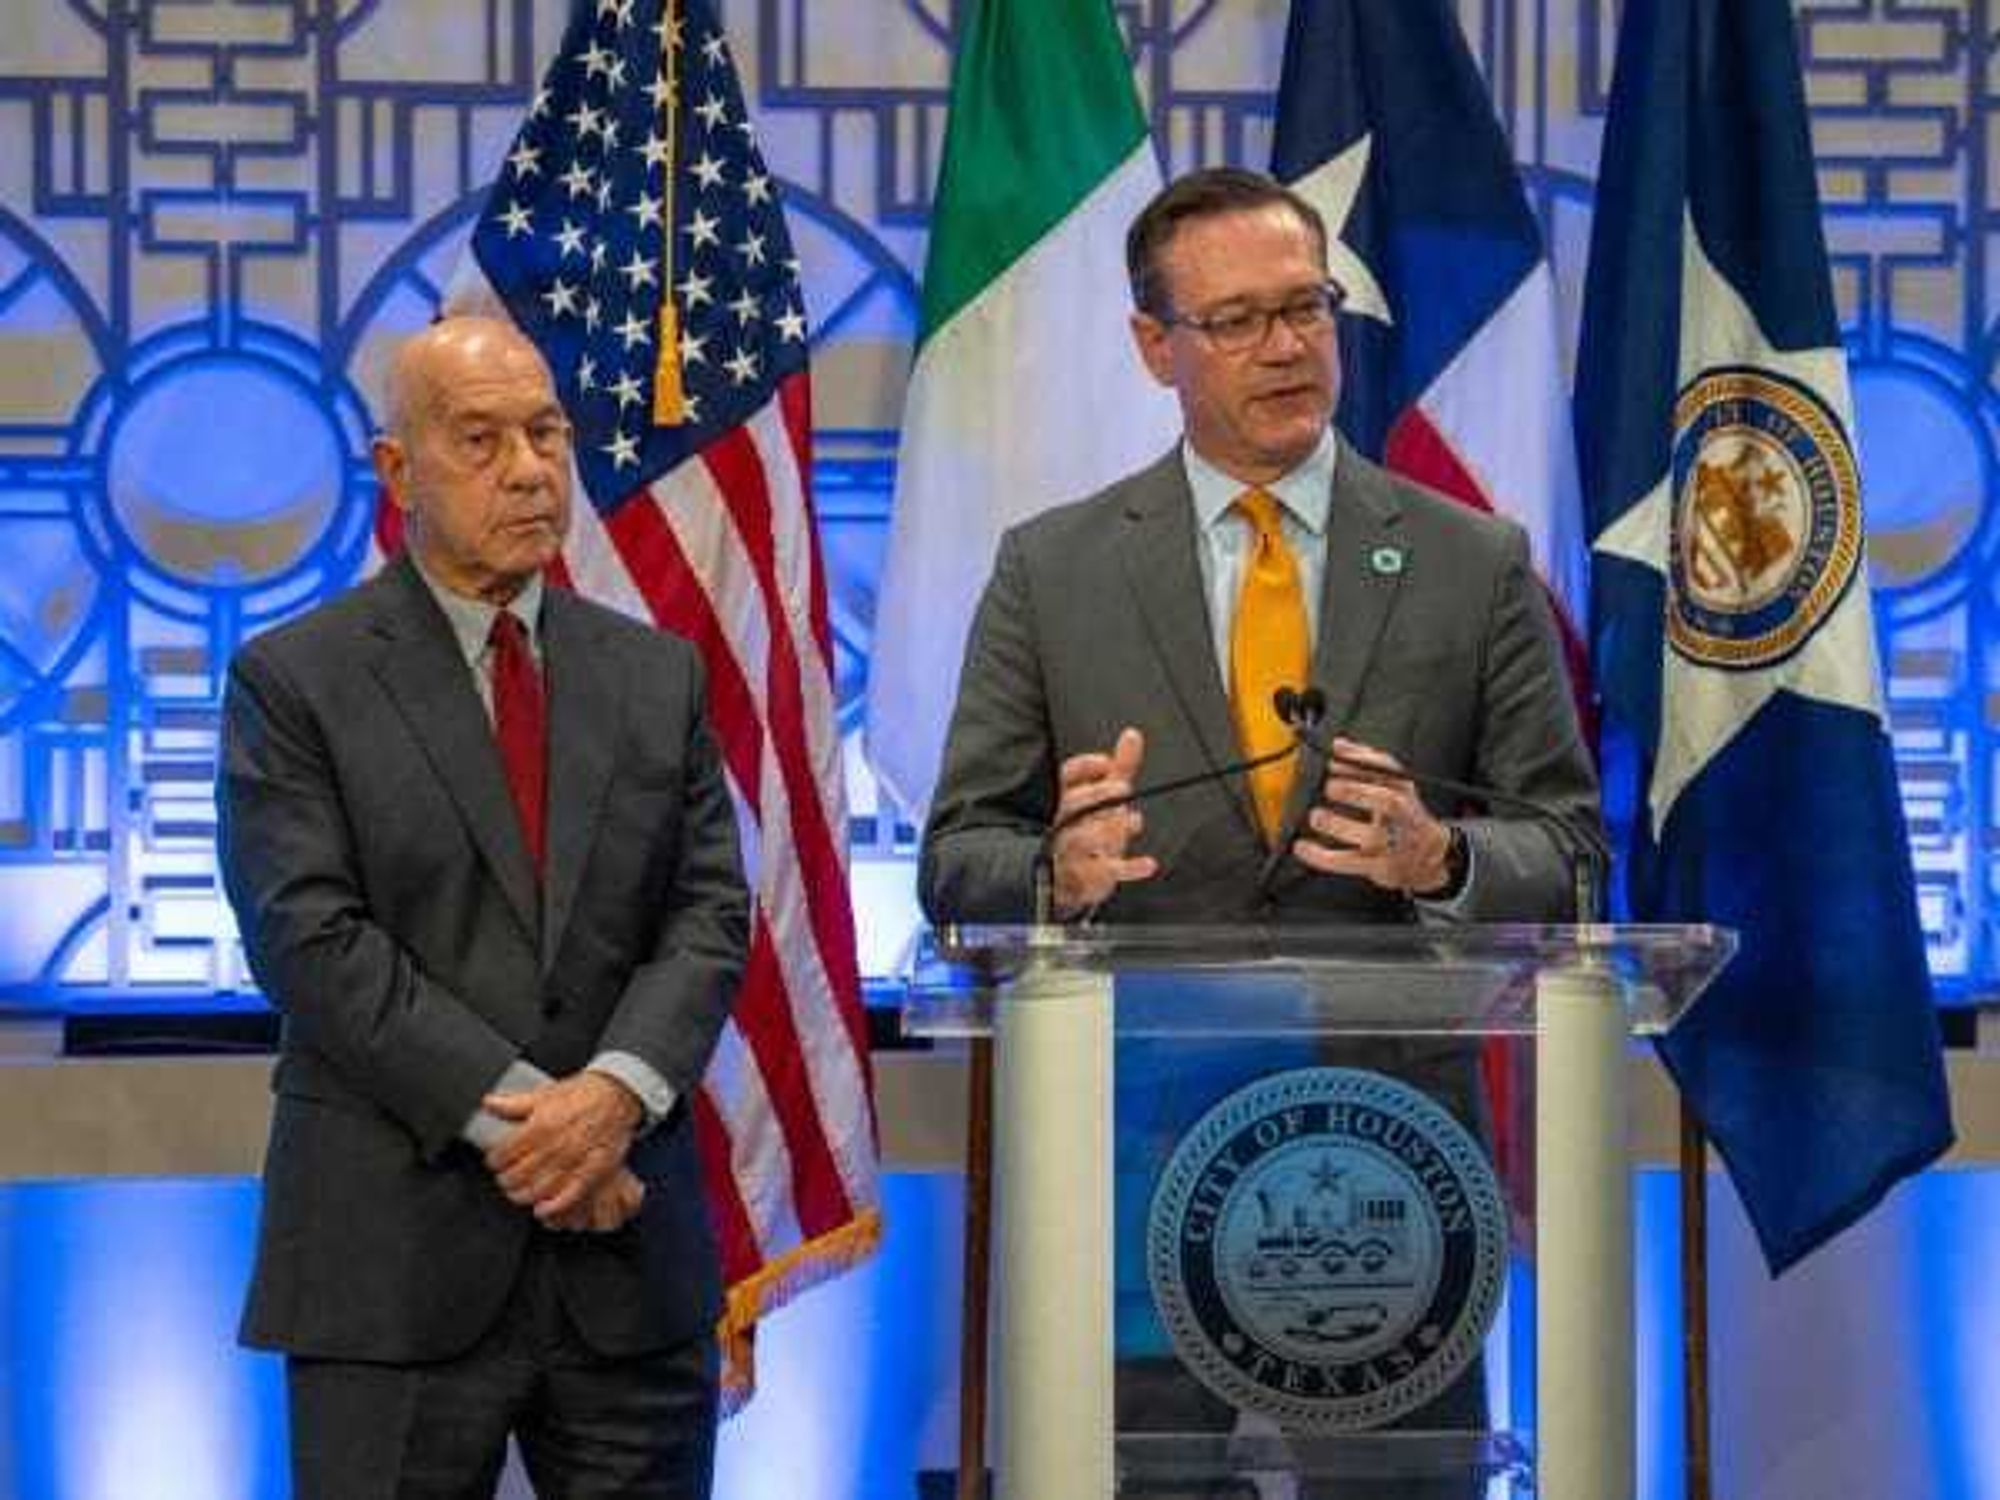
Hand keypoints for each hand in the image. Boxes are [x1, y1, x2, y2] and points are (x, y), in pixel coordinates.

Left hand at [484, 1071, 643, 1221]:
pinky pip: (568, 1197)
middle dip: (505, 1180)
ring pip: (536, 1190)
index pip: (503, 1154)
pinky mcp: (591, 1172)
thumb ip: (513, 1103)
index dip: (494, 1160)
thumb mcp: (544, 1094)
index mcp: (540, 1126)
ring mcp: (573, 1161)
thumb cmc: (581, 1094)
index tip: (495, 1161)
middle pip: (516, 1176)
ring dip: (522, 1195)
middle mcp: (555, 1146)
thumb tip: (488, 1103)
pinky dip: (552, 1207)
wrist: (616, 1095)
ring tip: (519, 1191)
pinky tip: (541, 1209)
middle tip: (505, 1177)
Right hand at [1049, 727, 1158, 915]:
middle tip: (1122, 786)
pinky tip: (1149, 864)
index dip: (1085, 767)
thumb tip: (1132, 734)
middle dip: (1096, 795)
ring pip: (1080, 840)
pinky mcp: (1085, 879)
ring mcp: (1071, 853)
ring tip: (1132, 822)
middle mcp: (1063, 824)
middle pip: (1072, 806)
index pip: (1066, 777)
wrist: (1071, 879)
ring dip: (1106, 830)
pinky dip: (1129, 869)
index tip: (1107, 762)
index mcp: (1066, 799)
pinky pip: (1104, 874)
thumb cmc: (1090, 829)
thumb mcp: (1107, 798)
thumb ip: (1121, 767)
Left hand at [1291, 737, 1454, 894]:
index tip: (1333, 759)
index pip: (1388, 769)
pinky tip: (1303, 847)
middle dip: (1356, 791)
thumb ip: (1366, 762)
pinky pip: (1348, 862)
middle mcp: (1403, 816)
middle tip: (1331, 787)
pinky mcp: (1379, 867)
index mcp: (1404, 790)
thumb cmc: (1405, 815)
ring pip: (1370, 836)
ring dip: (1338, 825)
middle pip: (1387, 802)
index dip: (1360, 761)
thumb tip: (1338, 744)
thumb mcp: (1394, 784)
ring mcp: (1392, 843)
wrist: (1433, 855)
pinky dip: (1322, 856)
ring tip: (1317, 816)